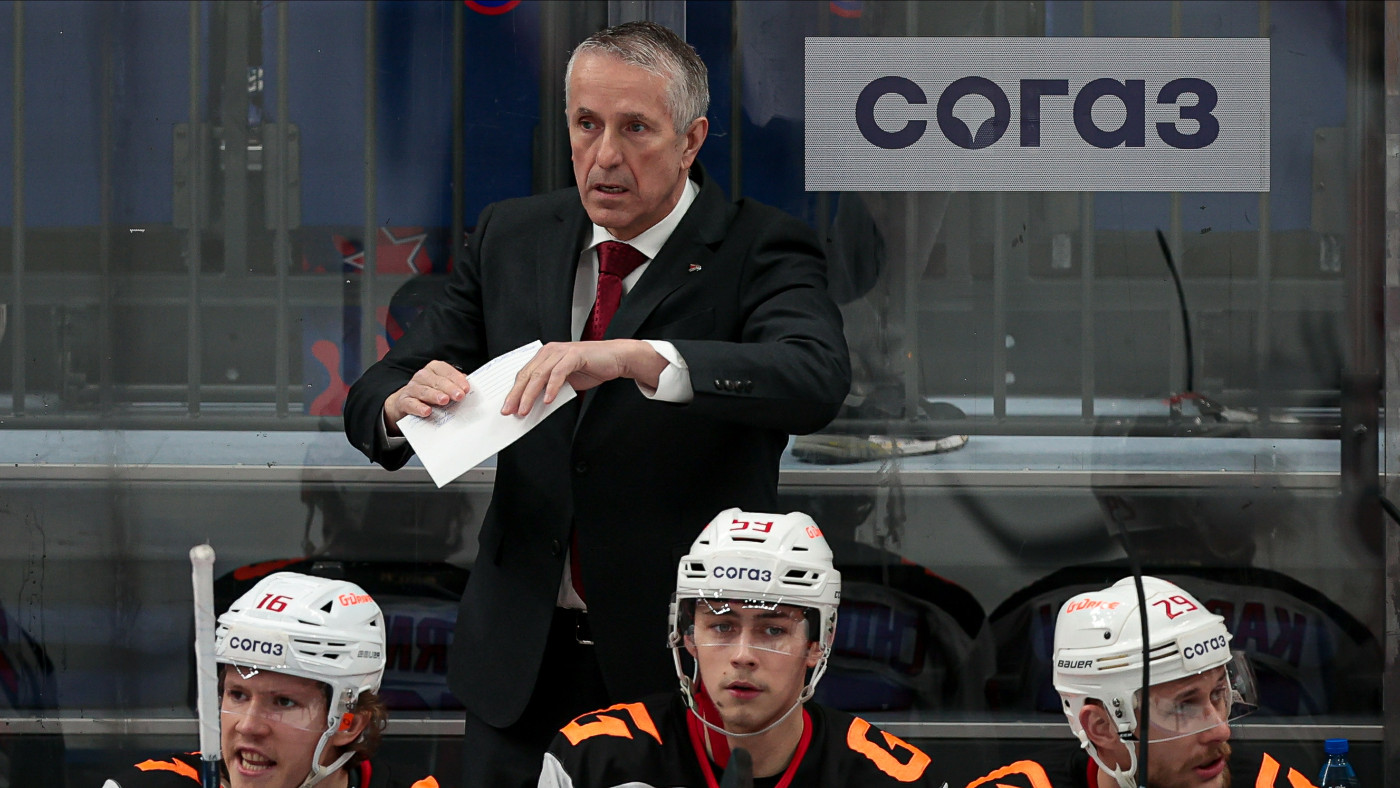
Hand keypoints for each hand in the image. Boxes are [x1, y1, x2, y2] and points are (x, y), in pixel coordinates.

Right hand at [383, 360, 469, 434]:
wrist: (407, 402)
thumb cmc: (432, 392)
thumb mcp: (444, 386)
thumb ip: (456, 385)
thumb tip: (468, 389)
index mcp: (434, 369)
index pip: (446, 371)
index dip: (457, 379)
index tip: (466, 389)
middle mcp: (422, 376)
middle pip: (436, 381)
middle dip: (449, 388)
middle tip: (459, 396)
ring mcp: (412, 388)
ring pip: (424, 390)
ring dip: (435, 395)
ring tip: (444, 401)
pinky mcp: (404, 401)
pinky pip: (411, 403)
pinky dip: (419, 407)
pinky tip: (427, 411)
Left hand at [501, 340, 665, 415]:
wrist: (615, 358)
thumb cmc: (591, 367)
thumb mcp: (566, 381)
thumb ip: (550, 388)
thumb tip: (535, 405)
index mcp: (545, 356)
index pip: (524, 375)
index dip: (514, 392)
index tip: (507, 407)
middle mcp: (550, 351)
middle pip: (527, 375)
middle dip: (516, 395)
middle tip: (509, 411)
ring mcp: (561, 352)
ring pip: (539, 375)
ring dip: (530, 395)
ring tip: (524, 410)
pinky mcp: (574, 355)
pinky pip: (558, 373)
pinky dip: (552, 387)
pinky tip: (548, 400)